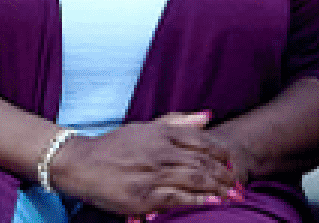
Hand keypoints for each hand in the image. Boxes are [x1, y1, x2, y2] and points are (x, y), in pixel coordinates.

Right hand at [45, 119, 244, 215]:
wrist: (80, 164)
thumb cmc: (113, 146)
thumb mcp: (144, 127)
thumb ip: (177, 121)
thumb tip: (208, 115)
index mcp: (160, 134)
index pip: (201, 141)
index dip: (221, 152)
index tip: (230, 161)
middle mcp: (159, 152)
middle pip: (203, 162)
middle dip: (225, 174)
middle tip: (237, 183)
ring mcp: (152, 174)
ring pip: (195, 180)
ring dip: (218, 188)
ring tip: (232, 194)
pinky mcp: (144, 196)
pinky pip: (179, 199)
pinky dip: (198, 201)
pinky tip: (212, 202)